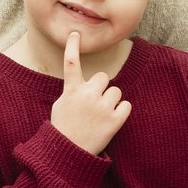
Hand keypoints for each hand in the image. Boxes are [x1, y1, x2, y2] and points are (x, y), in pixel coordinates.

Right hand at [51, 31, 130, 154]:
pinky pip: (126, 105)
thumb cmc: (64, 128)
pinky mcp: (115, 120)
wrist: (69, 153)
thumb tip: (81, 84)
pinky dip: (121, 111)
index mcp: (71, 91)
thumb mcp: (60, 105)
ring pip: (116, 91)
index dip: (72, 47)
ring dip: (111, 101)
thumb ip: (72, 91)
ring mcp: (102, 107)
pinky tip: (111, 120)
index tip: (75, 34)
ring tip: (101, 115)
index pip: (71, 63)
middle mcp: (87, 96)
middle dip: (101, 87)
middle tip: (94, 103)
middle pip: (103, 77)